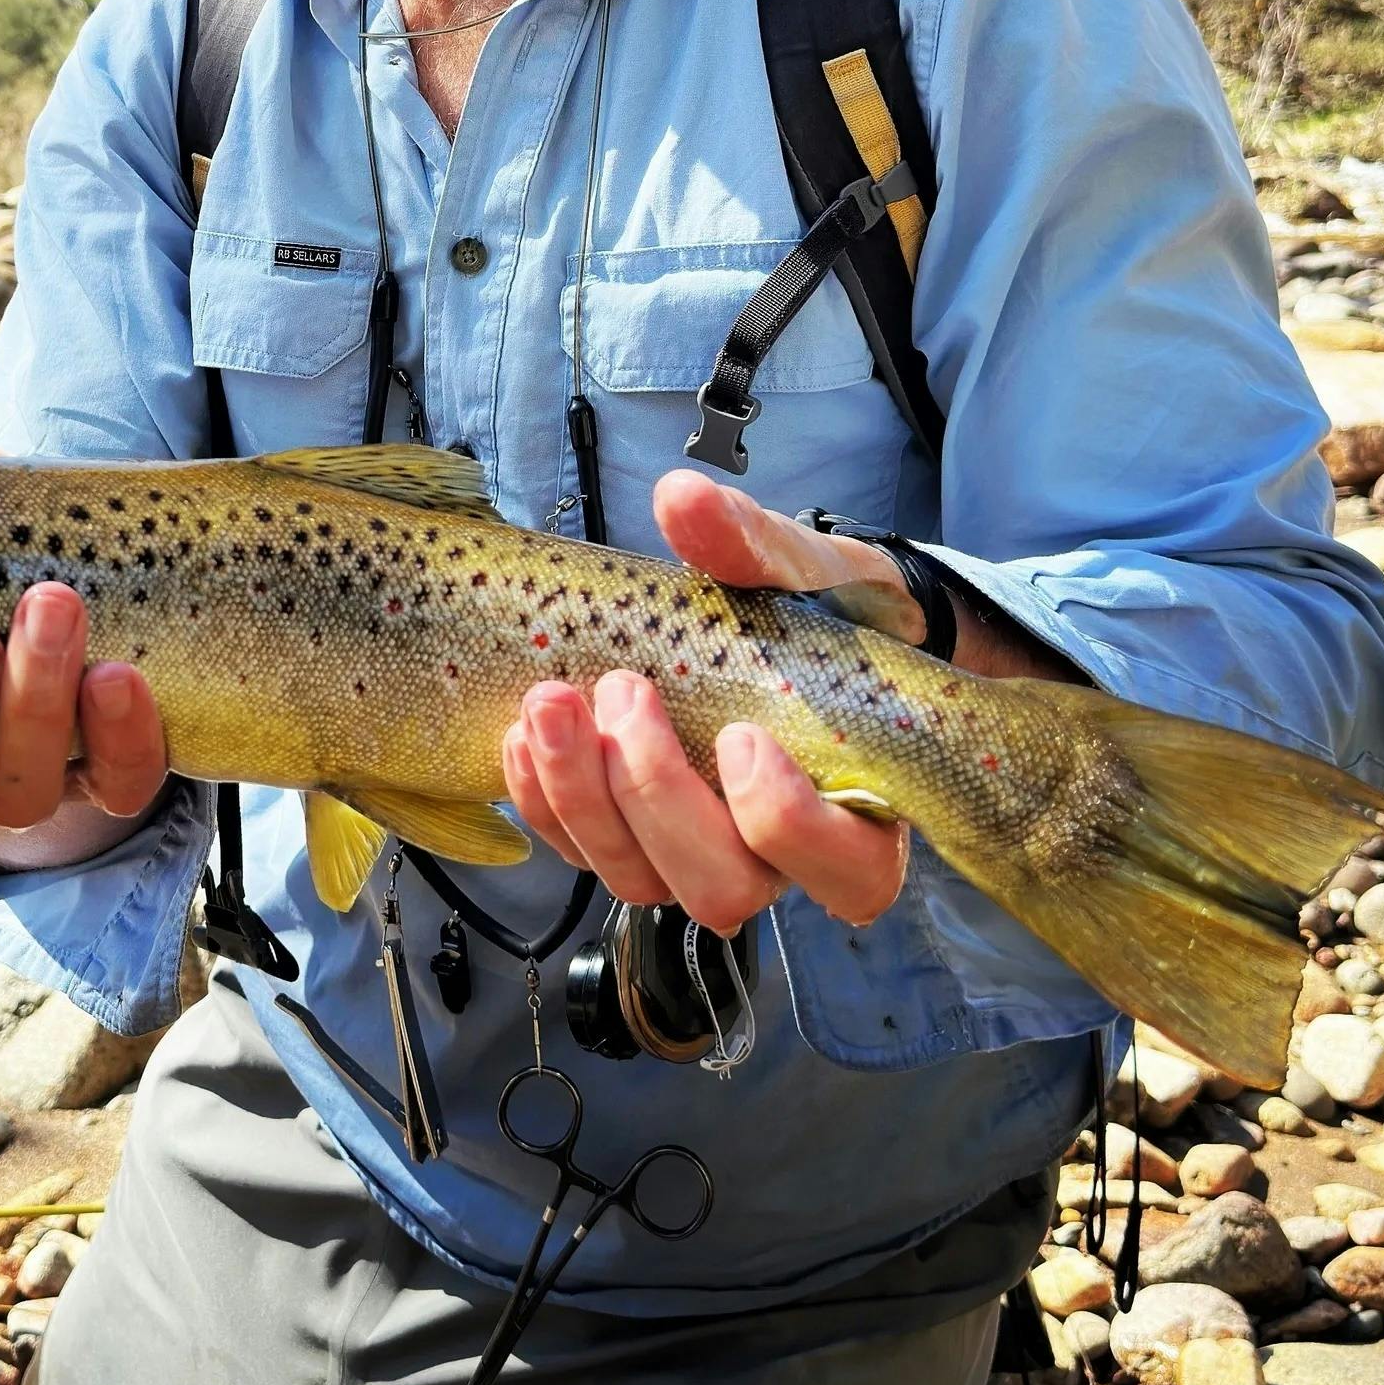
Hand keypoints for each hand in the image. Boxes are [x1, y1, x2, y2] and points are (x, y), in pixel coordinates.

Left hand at [498, 470, 912, 936]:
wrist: (785, 626)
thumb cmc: (820, 612)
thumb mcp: (807, 572)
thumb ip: (756, 546)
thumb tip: (681, 498)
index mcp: (859, 812)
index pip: (847, 873)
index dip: (788, 823)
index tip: (741, 734)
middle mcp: (779, 857)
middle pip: (722, 885)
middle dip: (654, 794)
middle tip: (623, 689)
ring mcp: (698, 854)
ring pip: (640, 881)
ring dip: (581, 798)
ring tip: (551, 701)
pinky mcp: (631, 838)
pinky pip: (580, 852)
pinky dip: (544, 799)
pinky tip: (524, 734)